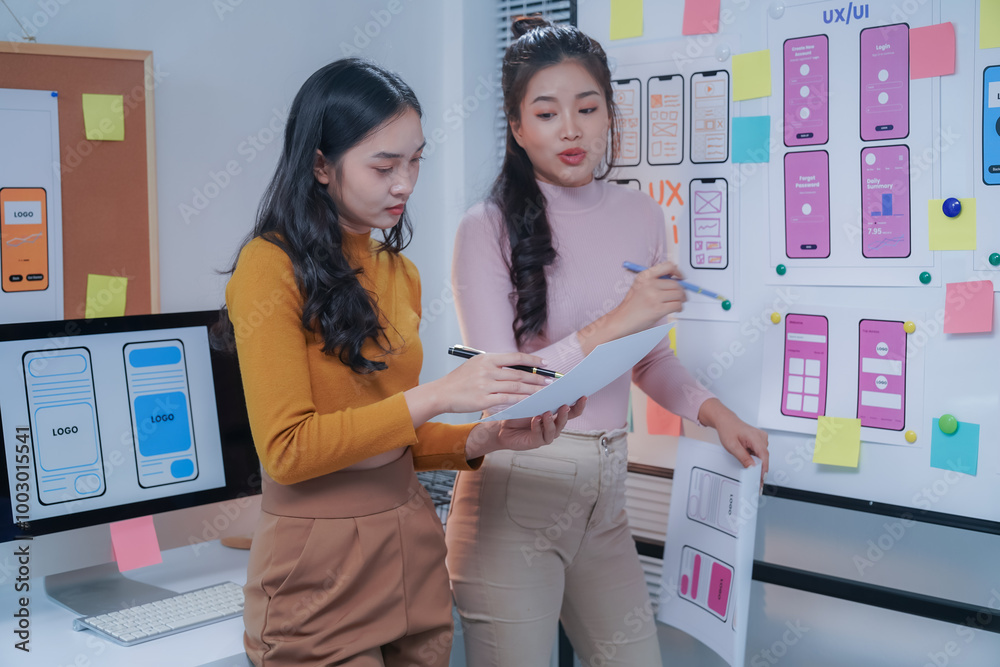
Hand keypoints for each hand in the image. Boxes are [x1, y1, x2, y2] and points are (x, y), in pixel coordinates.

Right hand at [405, 352, 550, 425]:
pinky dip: (521, 400)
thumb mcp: (475, 365)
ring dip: (532, 389)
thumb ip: (494, 365)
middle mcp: (487, 370)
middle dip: (537, 377)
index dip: (532, 360)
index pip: (515, 357)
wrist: (441, 393)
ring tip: (544, 392)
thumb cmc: (459, 380)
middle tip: (550, 381)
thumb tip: (515, 367)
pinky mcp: (484, 400)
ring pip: (516, 387)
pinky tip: (530, 401)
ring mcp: (486, 385)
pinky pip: (508, 399)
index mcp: (487, 359)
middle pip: (518, 373)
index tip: (545, 363)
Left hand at [465, 397, 586, 458]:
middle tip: (564, 405)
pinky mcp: (536, 441)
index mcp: (556, 414)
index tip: (583, 396)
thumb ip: (543, 395)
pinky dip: (538, 426)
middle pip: (566, 420)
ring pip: (554, 429)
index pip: (573, 411)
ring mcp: (546, 434)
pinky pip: (540, 434)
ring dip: (551, 421)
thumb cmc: (519, 412)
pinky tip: (536, 419)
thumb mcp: (532, 401)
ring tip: (547, 413)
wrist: (502, 427)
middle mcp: (554, 425)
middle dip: (566, 412)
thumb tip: (551, 381)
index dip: (579, 404)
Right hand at [578, 261, 684, 354]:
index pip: (668, 266)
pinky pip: (677, 305)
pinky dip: (680, 308)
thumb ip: (655, 281)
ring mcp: (654, 296)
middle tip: (682, 296)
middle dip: (682, 291)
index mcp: (645, 276)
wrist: (621, 320)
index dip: (678, 271)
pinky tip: (676, 309)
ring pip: (679, 294)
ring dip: (681, 300)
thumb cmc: (631, 306)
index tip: (681, 277)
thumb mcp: (640, 286)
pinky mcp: (658, 309)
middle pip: (676, 284)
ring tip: (678, 303)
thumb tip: (676, 279)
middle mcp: (649, 284)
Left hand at [698, 398, 768, 485]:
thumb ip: (744, 458)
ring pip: (762, 455)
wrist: (726, 421)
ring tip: (744, 458)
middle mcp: (761, 437)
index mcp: (756, 437)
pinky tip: (747, 455)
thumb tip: (752, 468)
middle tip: (754, 479)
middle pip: (764, 457)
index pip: (764, 456)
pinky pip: (760, 452)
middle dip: (759, 468)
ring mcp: (762, 438)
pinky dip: (755, 457)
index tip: (762, 479)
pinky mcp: (760, 440)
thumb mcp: (733, 446)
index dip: (764, 469)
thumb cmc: (728, 429)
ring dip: (756, 461)